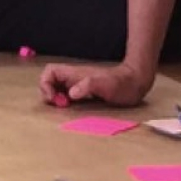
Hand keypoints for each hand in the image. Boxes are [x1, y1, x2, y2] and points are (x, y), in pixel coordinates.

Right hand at [38, 62, 154, 107]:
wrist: (135, 83)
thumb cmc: (121, 83)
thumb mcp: (106, 85)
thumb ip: (88, 85)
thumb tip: (71, 93)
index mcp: (75, 73)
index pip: (50, 71)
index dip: (45, 84)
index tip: (55, 98)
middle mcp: (74, 78)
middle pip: (51, 81)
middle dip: (49, 94)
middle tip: (60, 106)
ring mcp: (79, 85)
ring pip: (58, 89)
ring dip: (57, 99)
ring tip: (66, 108)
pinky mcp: (85, 93)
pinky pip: (67, 96)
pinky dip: (65, 102)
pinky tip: (74, 109)